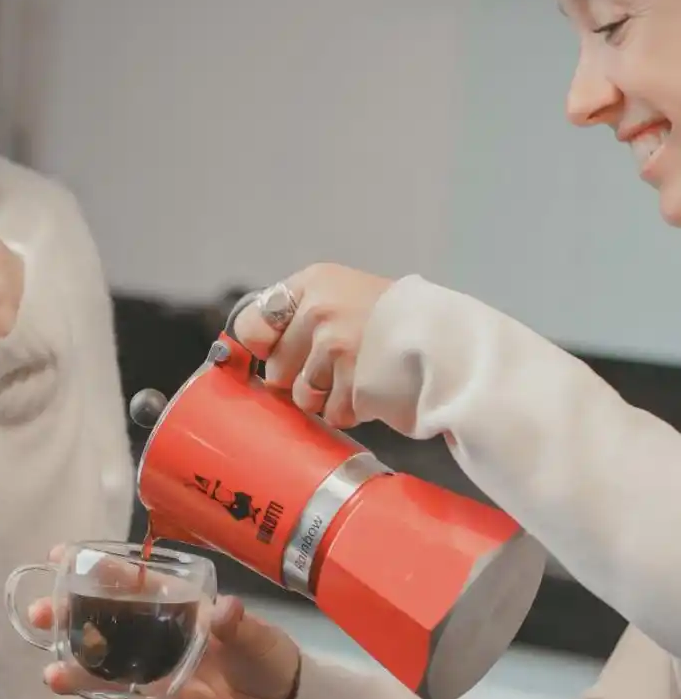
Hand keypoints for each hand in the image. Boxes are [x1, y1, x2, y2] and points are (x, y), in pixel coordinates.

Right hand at [34, 586, 301, 698]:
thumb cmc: (267, 655)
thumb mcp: (259, 635)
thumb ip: (240, 624)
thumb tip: (226, 610)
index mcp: (177, 606)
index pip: (132, 583)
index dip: (97, 569)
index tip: (60, 556)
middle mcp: (158, 637)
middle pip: (106, 625)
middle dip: (69, 619)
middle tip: (39, 617)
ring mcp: (158, 673)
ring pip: (110, 670)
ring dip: (80, 672)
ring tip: (53, 675)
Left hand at [233, 263, 393, 427]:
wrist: (447, 336)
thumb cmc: (392, 319)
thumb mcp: (340, 294)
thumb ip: (297, 316)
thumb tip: (249, 350)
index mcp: (311, 284)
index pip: (251, 326)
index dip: (262, 349)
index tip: (275, 354)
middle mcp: (320, 311)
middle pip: (276, 371)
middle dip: (301, 378)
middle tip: (334, 367)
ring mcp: (337, 347)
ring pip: (303, 397)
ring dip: (327, 397)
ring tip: (356, 377)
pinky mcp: (355, 382)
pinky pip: (333, 414)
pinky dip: (351, 410)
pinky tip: (371, 388)